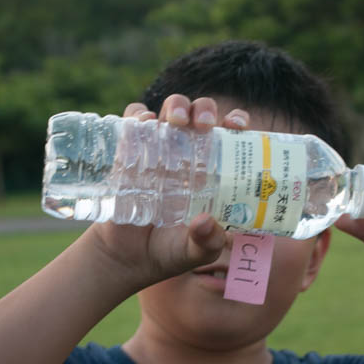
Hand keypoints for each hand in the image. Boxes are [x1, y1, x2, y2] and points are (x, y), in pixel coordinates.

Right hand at [84, 95, 250, 288]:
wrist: (126, 259)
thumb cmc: (168, 252)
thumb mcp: (194, 253)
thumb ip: (206, 243)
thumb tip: (206, 223)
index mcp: (212, 171)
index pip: (230, 135)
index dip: (237, 122)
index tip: (236, 126)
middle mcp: (187, 155)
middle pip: (201, 114)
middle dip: (204, 109)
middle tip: (203, 125)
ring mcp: (158, 151)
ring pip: (171, 110)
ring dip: (177, 105)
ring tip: (177, 121)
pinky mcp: (129, 153)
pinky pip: (133, 121)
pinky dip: (138, 114)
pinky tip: (145, 123)